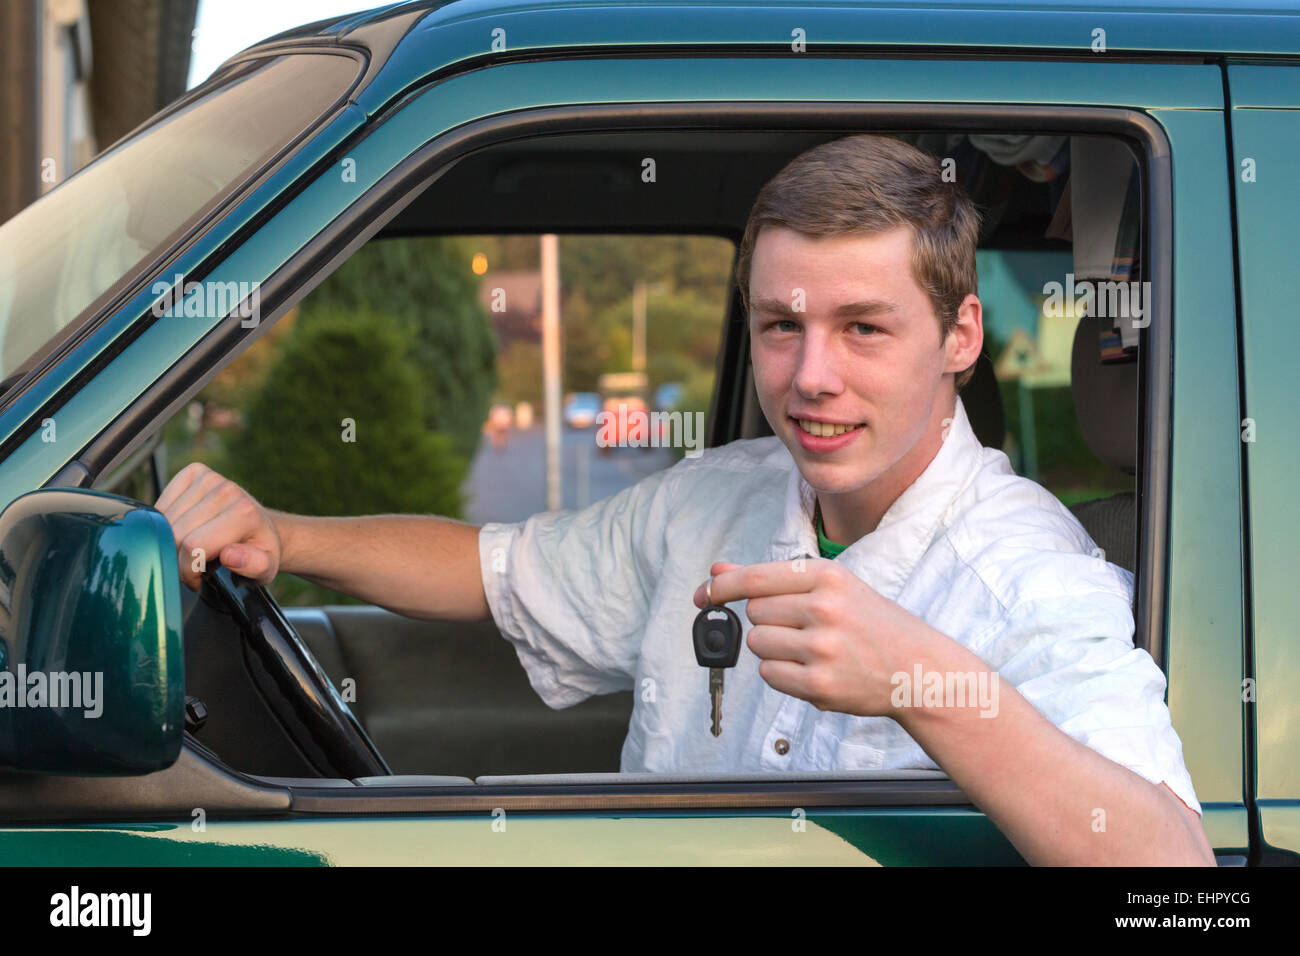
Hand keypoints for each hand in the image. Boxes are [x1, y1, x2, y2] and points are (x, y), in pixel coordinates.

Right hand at [154, 462, 282, 590]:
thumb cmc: (258, 552)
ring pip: (164, 520)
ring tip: (193, 548)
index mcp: (244, 513)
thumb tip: (229, 555)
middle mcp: (227, 490)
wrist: (262, 527)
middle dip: (179, 558)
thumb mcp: (264, 569)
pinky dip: (166, 522)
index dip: (189, 570)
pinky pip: (161, 503)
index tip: (199, 578)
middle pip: (176, 533)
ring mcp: (210, 478)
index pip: (192, 546)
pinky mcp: (194, 472)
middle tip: (195, 565)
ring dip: (172, 540)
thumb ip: (252, 566)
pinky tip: (185, 529)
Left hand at [692, 558, 937, 716]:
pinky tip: (813, 669)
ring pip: (758, 644)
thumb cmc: (870, 623)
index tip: (703, 594)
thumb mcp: (830, 587)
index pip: (755, 578)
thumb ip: (772, 579)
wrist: (917, 667)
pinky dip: (782, 674)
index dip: (721, 587)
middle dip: (768, 620)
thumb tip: (718, 571)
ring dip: (773, 648)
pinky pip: (769, 675)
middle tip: (802, 627)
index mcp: (826, 576)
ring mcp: (821, 648)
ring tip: (811, 648)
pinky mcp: (819, 684)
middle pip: (754, 612)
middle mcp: (823, 608)